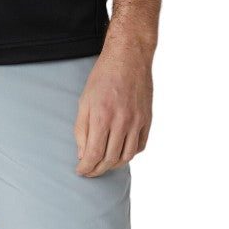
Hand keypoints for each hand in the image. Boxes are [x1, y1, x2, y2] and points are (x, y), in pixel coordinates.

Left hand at [73, 41, 152, 176]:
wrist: (129, 58)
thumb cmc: (103, 76)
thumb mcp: (84, 100)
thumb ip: (82, 128)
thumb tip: (83, 154)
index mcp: (102, 116)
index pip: (94, 154)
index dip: (86, 167)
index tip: (80, 171)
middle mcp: (122, 121)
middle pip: (110, 159)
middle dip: (98, 170)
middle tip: (90, 171)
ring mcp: (137, 122)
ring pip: (127, 156)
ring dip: (114, 165)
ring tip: (104, 164)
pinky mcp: (147, 120)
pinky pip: (140, 146)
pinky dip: (130, 154)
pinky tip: (120, 151)